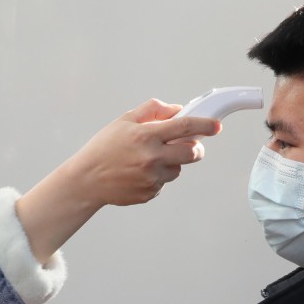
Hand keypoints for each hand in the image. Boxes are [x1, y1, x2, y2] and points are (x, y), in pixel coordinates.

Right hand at [15, 101, 218, 261]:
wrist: (86, 180)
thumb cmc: (104, 148)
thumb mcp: (125, 121)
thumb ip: (153, 111)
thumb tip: (177, 110)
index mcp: (146, 136)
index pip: (185, 127)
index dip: (205, 125)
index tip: (216, 126)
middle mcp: (152, 157)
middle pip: (192, 153)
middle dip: (195, 148)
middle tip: (189, 146)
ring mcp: (152, 178)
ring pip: (178, 169)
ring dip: (171, 163)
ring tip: (148, 160)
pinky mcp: (150, 193)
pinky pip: (164, 182)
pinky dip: (157, 177)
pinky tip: (139, 173)